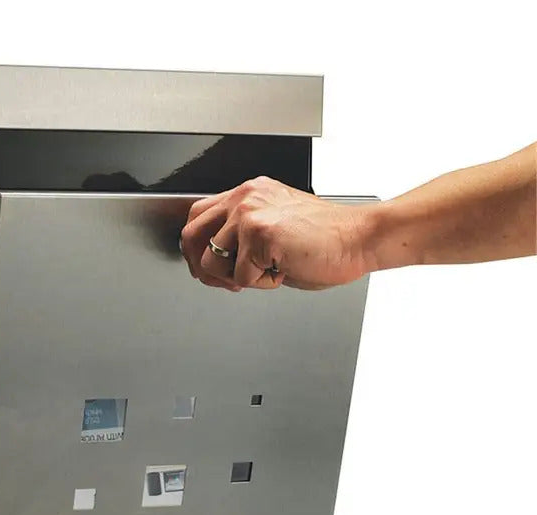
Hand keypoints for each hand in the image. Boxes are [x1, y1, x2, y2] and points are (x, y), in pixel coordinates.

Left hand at [180, 176, 373, 290]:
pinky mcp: (259, 234)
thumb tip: (214, 260)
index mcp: (248, 194)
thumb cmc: (327, 239)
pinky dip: (263, 284)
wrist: (359, 238)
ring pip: (212, 261)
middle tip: (226, 282)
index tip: (208, 268)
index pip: (198, 216)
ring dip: (237, 278)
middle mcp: (244, 198)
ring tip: (269, 270)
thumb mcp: (275, 228)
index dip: (196, 248)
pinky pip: (241, 277)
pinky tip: (285, 269)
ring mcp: (249, 214)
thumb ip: (243, 235)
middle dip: (203, 268)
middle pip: (192, 235)